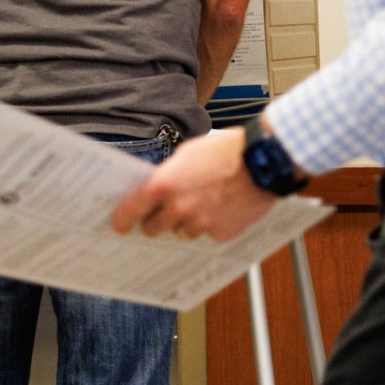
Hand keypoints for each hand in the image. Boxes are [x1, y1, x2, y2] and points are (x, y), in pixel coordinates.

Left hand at [110, 128, 274, 241]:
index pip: (130, 210)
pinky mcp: (221, 233)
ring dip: (188, 221)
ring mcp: (201, 224)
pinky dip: (212, 224)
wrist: (264, 160)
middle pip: (153, 228)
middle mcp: (179, 208)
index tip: (120, 225)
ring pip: (182, 232)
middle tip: (169, 208)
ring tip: (205, 200)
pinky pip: (208, 234)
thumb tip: (155, 188)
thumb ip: (168, 174)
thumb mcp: (188, 153)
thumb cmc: (227, 150)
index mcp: (165, 185)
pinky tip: (223, 206)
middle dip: (158, 220)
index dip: (122, 219)